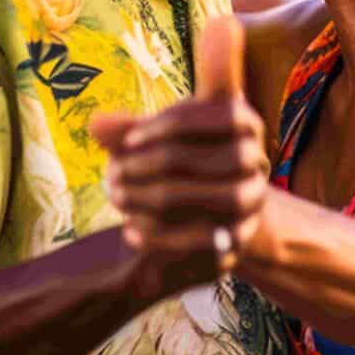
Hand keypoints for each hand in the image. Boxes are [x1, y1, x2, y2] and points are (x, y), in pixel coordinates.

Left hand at [89, 17, 268, 289]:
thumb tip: (97, 125)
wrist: (207, 210)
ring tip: (119, 198)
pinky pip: (208, 240)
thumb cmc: (177, 157)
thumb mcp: (155, 139)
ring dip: (161, 199)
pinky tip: (130, 229)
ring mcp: (253, 198)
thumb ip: (129, 130)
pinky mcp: (240, 237)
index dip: (177, 124)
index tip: (130, 140)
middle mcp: (257, 158)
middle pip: (224, 157)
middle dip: (161, 163)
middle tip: (115, 172)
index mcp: (242, 121)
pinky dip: (164, 236)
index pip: (224, 114)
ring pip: (220, 197)